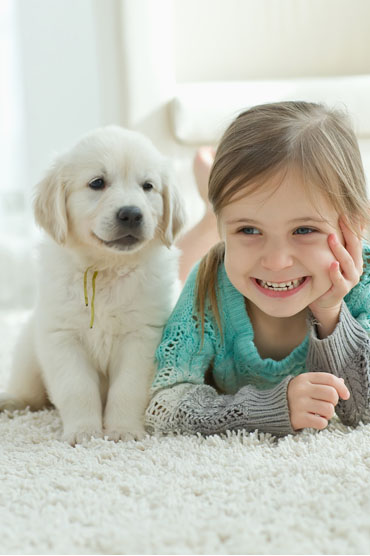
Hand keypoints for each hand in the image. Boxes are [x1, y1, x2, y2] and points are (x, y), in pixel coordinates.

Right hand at [287, 372, 349, 430]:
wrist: (272, 408)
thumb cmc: (294, 395)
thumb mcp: (305, 384)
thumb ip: (322, 382)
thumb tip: (341, 382)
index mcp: (304, 378)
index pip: (330, 379)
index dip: (341, 387)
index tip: (345, 395)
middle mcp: (301, 390)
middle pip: (332, 394)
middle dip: (334, 402)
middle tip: (327, 404)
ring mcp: (299, 404)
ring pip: (329, 410)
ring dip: (328, 414)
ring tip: (321, 414)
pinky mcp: (298, 418)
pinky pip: (322, 423)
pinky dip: (322, 423)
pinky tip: (315, 420)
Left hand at [309, 218, 362, 336]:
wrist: (324, 300)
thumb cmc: (326, 275)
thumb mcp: (331, 258)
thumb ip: (333, 244)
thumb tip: (328, 222)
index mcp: (354, 257)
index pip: (355, 238)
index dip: (351, 225)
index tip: (345, 211)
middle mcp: (356, 267)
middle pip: (354, 246)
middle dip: (348, 232)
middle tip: (341, 218)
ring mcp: (350, 279)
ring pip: (347, 262)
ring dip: (339, 249)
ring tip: (331, 238)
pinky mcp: (342, 290)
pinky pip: (340, 281)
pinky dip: (336, 272)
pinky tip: (332, 264)